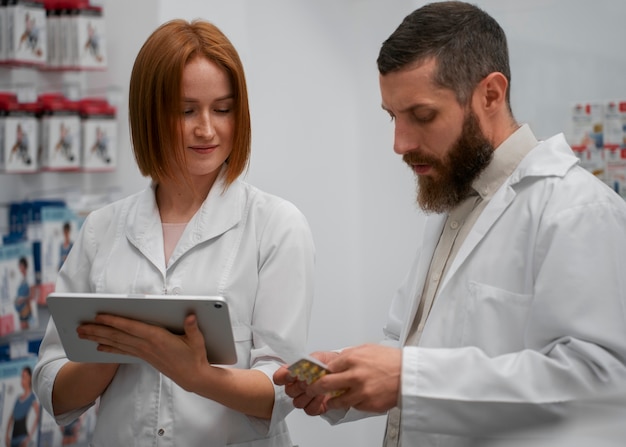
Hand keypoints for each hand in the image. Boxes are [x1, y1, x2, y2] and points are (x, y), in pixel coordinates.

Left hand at [77, 313, 208, 390]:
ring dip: (98, 338)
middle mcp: (147, 346)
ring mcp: (144, 352)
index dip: (115, 321)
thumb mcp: (197, 341)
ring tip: (83, 334)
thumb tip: (190, 315)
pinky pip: (123, 351)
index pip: (131, 327)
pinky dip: (109, 348)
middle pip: (118, 336)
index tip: (99, 315)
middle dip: (98, 330)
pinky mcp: (144, 358)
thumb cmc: (195, 356)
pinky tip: (99, 347)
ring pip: (117, 343)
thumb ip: (192, 327)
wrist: (193, 377)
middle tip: (79, 327)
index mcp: (157, 338)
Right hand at [273, 351, 338, 415]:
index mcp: (294, 374)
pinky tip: (322, 395)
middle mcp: (297, 387)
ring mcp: (305, 398)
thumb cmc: (330, 363)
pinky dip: (316, 403)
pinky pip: (309, 410)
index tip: (291, 374)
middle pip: (289, 392)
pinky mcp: (315, 407)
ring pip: (298, 402)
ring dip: (308, 394)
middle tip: (308, 380)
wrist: (343, 372)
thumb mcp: (318, 357)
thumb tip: (300, 366)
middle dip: (300, 385)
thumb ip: (307, 361)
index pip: (279, 377)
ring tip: (318, 387)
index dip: (283, 377)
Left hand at [306, 344, 401, 412]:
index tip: (315, 376)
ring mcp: (361, 392)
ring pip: (337, 401)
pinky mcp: (368, 404)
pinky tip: (356, 398)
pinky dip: (352, 403)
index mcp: (353, 359)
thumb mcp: (367, 349)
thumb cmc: (391, 361)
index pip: (326, 368)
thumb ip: (350, 354)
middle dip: (314, 388)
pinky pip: (353, 406)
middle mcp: (355, 376)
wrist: (409, 374)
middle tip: (312, 390)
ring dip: (332, 401)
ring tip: (331, 399)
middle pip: (325, 384)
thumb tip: (337, 360)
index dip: (319, 373)